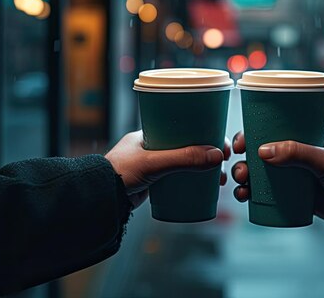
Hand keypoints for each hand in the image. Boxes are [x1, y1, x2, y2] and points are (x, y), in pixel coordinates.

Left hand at [105, 131, 229, 208]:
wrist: (99, 199)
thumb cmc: (119, 173)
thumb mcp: (155, 163)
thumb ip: (184, 159)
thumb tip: (216, 156)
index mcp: (149, 133)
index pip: (183, 126)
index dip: (203, 131)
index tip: (219, 140)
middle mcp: (152, 146)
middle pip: (188, 145)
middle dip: (207, 153)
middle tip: (223, 161)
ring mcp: (152, 164)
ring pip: (185, 162)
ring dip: (203, 169)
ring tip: (219, 179)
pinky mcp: (152, 182)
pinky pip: (178, 177)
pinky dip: (192, 181)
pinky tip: (204, 187)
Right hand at [231, 128, 323, 223]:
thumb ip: (297, 153)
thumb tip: (262, 151)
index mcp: (305, 134)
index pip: (271, 127)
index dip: (251, 133)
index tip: (240, 144)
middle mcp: (296, 152)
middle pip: (260, 151)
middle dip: (244, 161)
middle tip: (240, 172)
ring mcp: (293, 173)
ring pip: (260, 172)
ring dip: (245, 177)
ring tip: (242, 188)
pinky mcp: (293, 193)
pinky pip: (266, 191)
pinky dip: (252, 193)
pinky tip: (245, 197)